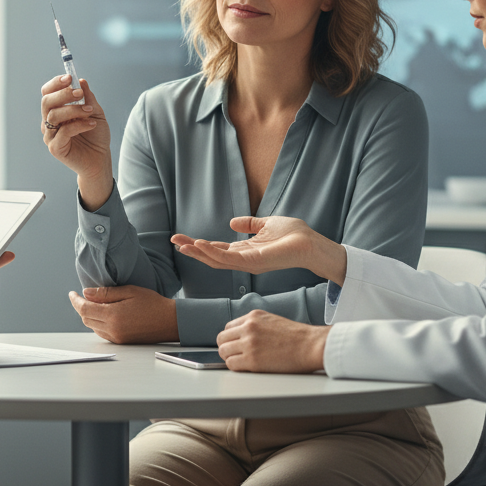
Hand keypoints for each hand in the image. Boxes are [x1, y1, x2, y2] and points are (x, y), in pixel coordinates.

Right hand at [40, 75, 112, 209]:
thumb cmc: (96, 135)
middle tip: (79, 94)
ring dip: (73, 110)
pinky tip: (91, 124)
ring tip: (90, 111)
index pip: (47, 93)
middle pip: (46, 102)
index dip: (55, 83)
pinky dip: (79, 125)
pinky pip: (63, 132)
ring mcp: (50, 135)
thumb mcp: (95, 111)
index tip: (69, 78)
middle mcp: (49, 122)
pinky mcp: (55, 148)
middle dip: (63, 94)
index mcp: (56, 110)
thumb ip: (87, 97)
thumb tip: (80, 81)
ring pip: (54, 115)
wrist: (100, 158)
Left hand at [68, 284, 178, 343]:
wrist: (170, 322)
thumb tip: (87, 292)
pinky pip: (102, 333)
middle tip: (82, 296)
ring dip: (89, 315)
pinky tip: (104, 314)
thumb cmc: (153, 303)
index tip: (72, 293)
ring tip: (94, 303)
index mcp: (113, 315)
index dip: (75, 300)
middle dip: (81, 307)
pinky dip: (98, 323)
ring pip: (93, 327)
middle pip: (86, 319)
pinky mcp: (121, 341)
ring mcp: (116, 337)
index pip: (84, 309)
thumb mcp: (130, 291)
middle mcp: (112, 329)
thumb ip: (106, 292)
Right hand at [173, 216, 346, 285]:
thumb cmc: (294, 235)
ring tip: (182, 244)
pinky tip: (200, 243)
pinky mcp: (253, 262)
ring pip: (216, 260)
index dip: (199, 244)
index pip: (217, 249)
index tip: (181, 237)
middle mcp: (243, 259)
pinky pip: (229, 259)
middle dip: (192, 249)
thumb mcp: (267, 224)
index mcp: (245, 251)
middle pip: (212, 256)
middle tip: (173, 240)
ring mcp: (247, 263)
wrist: (311, 243)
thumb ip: (250, 224)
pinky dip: (213, 251)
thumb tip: (233, 222)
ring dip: (198, 251)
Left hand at [217, 310, 328, 372]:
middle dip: (226, 347)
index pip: (228, 327)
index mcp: (253, 316)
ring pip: (224, 351)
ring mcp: (249, 343)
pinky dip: (235, 367)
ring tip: (240, 362)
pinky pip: (231, 364)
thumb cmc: (297, 337)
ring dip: (229, 358)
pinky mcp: (252, 360)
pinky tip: (245, 368)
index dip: (231, 338)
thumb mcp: (272, 321)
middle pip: (222, 339)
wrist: (311, 345)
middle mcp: (248, 327)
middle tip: (234, 355)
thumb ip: (255, 326)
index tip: (235, 345)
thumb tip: (242, 337)